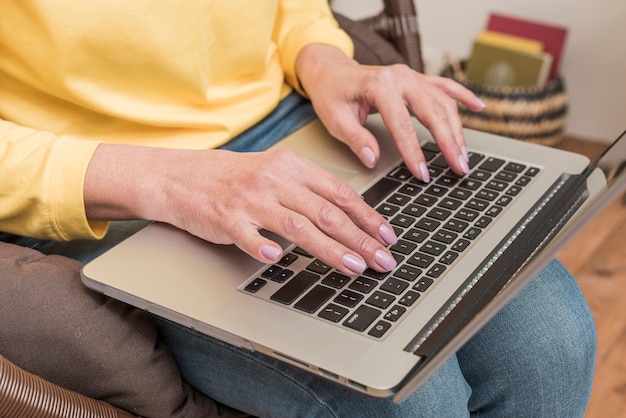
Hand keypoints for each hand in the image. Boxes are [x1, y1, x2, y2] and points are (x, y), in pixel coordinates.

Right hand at [84, 144, 398, 275]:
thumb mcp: (275, 172)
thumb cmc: (233, 177)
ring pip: (297, 225)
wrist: (182, 176)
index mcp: (292, 166)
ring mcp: (250, 198)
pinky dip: (263, 247)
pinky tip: (279, 260)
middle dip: (360, 238)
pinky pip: (248, 235)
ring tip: (353, 267)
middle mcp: (275, 179)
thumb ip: (308, 191)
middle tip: (382, 260)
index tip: (388, 236)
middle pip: (326, 212)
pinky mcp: (226, 217)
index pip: (339, 192)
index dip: (367, 216)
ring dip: (329, 248)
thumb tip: (348, 218)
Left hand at [295, 44, 485, 181]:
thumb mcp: (336, 119)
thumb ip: (356, 139)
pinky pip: (444, 86)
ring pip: (443, 102)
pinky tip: (478, 107)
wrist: (331, 71)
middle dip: (448, 142)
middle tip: (459, 167)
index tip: (423, 173)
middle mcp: (400, 77)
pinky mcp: (416, 79)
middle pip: (433, 111)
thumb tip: (372, 159)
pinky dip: (463, 96)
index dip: (414, 152)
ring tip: (464, 155)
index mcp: (380, 85)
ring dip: (457, 129)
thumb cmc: (332, 94)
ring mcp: (411, 76)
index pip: (402, 124)